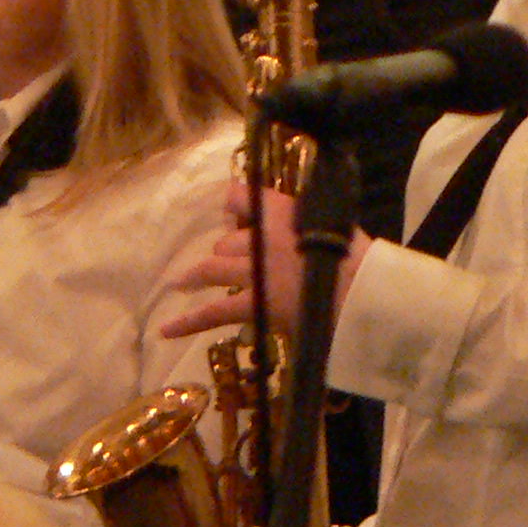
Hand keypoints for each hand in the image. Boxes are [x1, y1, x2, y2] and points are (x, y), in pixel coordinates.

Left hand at [163, 179, 365, 340]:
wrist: (362, 293)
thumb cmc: (359, 262)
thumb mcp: (334, 229)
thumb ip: (309, 226)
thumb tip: (301, 231)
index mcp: (285, 212)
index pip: (244, 195)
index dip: (234, 202)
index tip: (228, 207)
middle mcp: (263, 234)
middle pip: (228, 241)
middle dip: (228, 254)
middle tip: (232, 265)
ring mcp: (255, 269)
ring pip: (213, 268)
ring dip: (197, 277)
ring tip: (181, 283)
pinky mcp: (253, 302)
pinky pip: (213, 312)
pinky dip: (187, 323)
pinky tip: (166, 331)